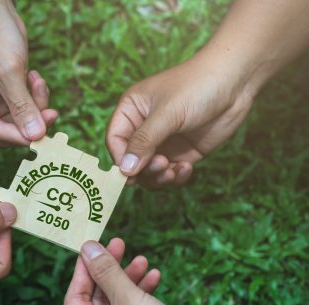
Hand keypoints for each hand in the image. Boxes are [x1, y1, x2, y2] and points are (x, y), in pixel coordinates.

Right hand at [0, 0, 57, 145]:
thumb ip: (22, 107)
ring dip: (34, 103)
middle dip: (30, 118)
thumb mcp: (10, 72)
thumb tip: (36, 136)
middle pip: (7, 128)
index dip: (21, 135)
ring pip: (17, 119)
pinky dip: (32, 96)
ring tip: (38, 80)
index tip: (44, 136)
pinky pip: (20, 106)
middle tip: (52, 111)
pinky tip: (33, 76)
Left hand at [64, 239, 230, 304]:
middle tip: (119, 243)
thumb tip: (88, 247)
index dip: (84, 268)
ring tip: (143, 259)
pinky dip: (142, 295)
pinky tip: (155, 276)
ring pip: (118, 304)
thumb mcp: (127, 299)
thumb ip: (106, 271)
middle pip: (97, 299)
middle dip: (111, 271)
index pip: (75, 297)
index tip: (93, 244)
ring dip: (130, 280)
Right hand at [106, 55, 254, 187]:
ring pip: (149, 171)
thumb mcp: (167, 113)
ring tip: (173, 171)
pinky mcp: (183, 151)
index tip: (131, 173)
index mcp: (132, 110)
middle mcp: (144, 127)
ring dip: (159, 177)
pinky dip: (176, 176)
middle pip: (131, 160)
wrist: (237, 80)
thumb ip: (144, 142)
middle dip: (144, 169)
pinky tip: (187, 168)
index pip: (115, 140)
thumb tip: (124, 170)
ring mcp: (164, 141)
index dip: (120, 159)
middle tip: (162, 165)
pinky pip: (171, 172)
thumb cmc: (197, 86)